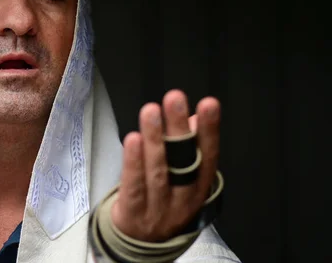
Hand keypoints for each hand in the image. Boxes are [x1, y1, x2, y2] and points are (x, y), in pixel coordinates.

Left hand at [111, 89, 219, 241]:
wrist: (142, 242)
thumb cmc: (164, 198)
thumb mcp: (183, 178)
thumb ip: (189, 148)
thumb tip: (194, 118)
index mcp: (199, 186)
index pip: (208, 156)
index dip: (209, 130)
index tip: (209, 104)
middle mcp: (183, 198)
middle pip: (183, 162)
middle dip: (179, 129)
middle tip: (175, 99)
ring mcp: (159, 207)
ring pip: (158, 171)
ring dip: (154, 139)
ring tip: (151, 111)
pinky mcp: (134, 212)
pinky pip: (134, 185)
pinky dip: (133, 162)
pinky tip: (133, 139)